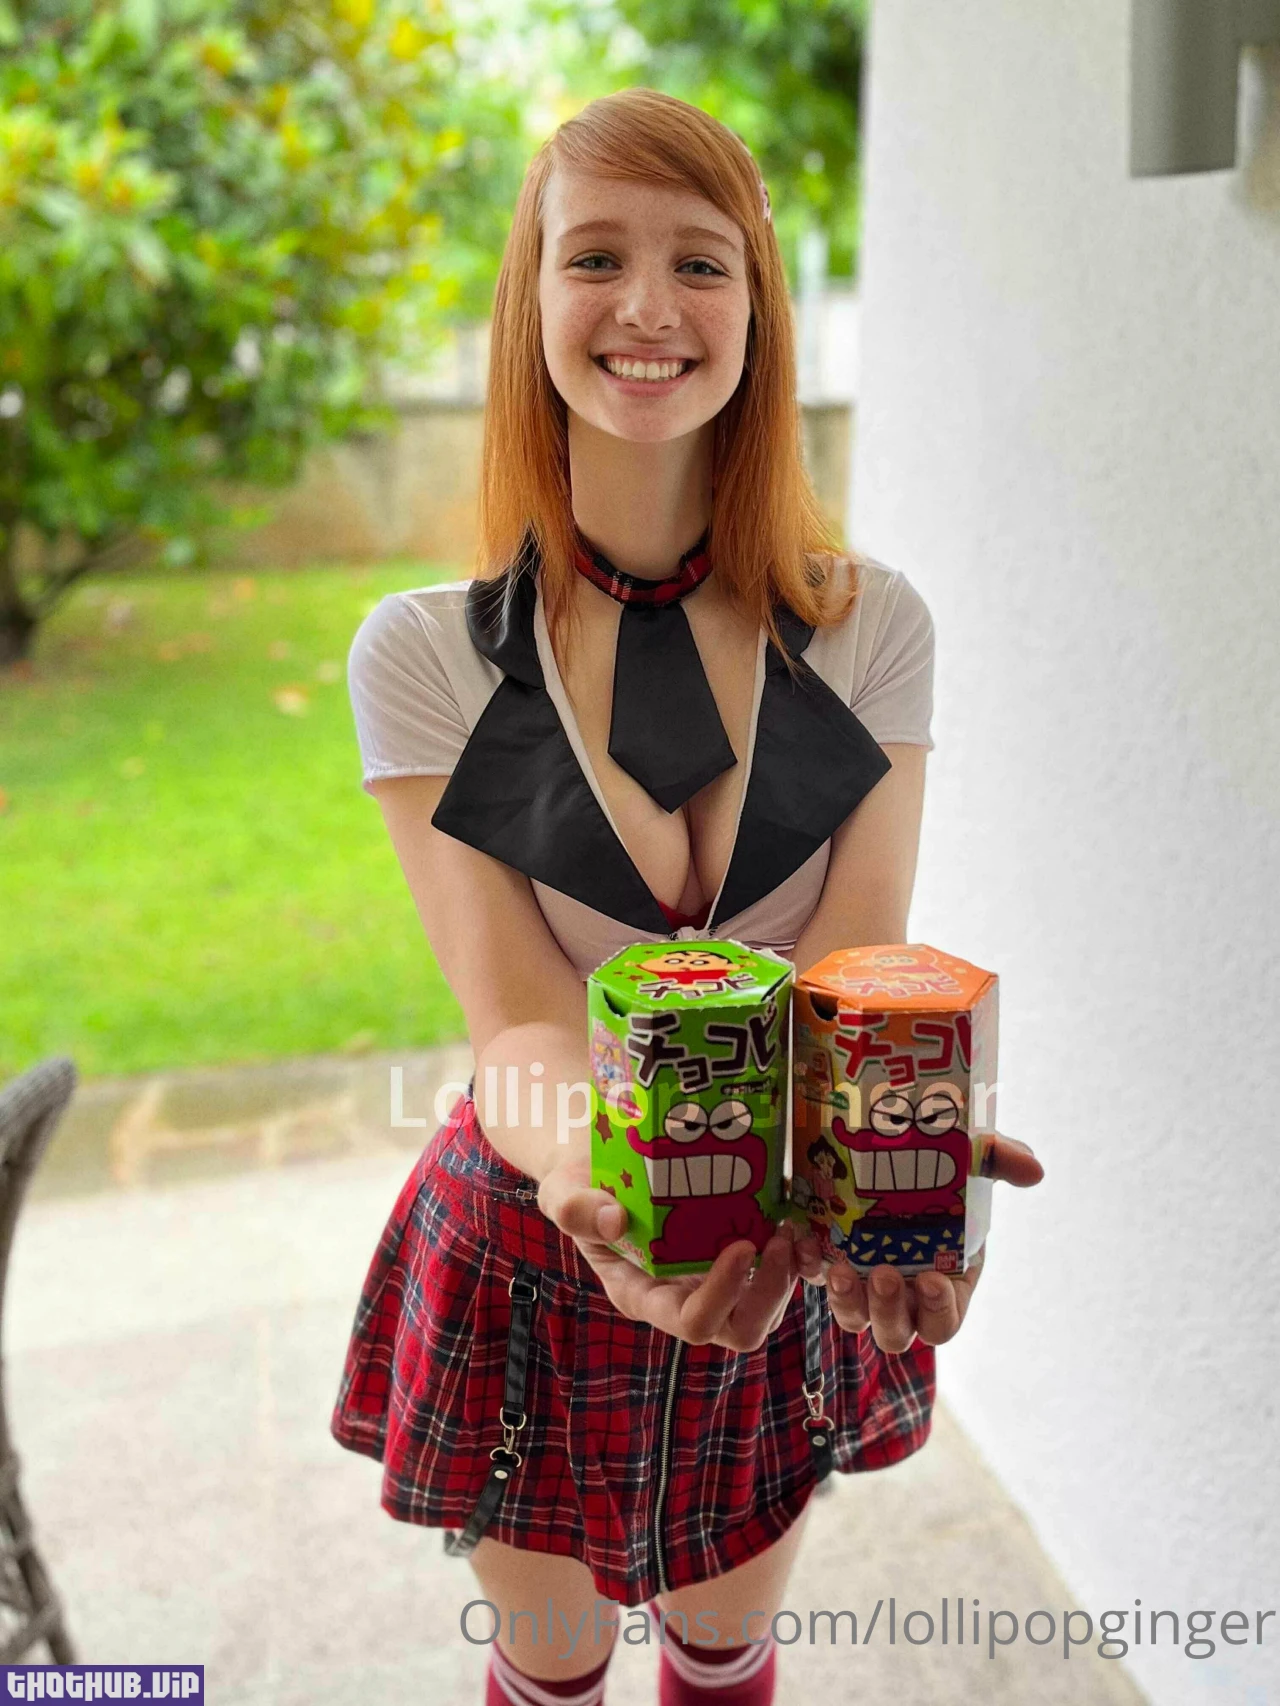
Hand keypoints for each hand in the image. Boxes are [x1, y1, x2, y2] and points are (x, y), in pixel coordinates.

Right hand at [538, 1150, 798, 1350]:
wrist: (600, 1165)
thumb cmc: (580, 1185)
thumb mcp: (561, 1192)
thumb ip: (574, 1209)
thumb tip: (616, 1219)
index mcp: (645, 1295)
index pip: (693, 1322)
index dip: (722, 1295)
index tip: (739, 1246)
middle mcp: (683, 1296)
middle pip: (742, 1327)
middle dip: (770, 1292)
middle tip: (779, 1239)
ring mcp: (713, 1278)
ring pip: (766, 1304)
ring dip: (786, 1272)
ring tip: (788, 1223)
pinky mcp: (734, 1253)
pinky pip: (775, 1272)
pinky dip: (790, 1252)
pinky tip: (791, 1213)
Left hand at [793, 1134, 1043, 1351]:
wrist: (889, 1143)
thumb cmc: (943, 1164)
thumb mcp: (973, 1156)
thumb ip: (1001, 1160)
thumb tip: (1033, 1169)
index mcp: (948, 1282)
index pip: (944, 1322)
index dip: (939, 1311)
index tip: (932, 1279)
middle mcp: (906, 1294)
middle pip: (896, 1333)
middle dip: (889, 1311)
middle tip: (885, 1275)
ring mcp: (865, 1283)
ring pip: (854, 1318)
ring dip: (847, 1302)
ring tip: (841, 1269)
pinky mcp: (829, 1262)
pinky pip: (813, 1280)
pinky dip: (806, 1268)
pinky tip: (802, 1243)